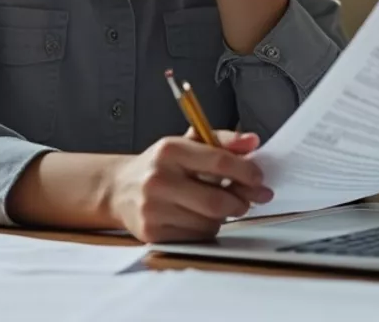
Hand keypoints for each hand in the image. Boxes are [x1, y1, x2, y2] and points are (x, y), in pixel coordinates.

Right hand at [102, 130, 272, 242]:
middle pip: (217, 201)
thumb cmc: (160, 166)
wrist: (119, 189)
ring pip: (209, 222)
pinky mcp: (152, 232)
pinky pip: (196, 237)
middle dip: (240, 202)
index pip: (220, 162)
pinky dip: (206, 229)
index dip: (247, 172)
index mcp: (170, 150)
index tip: (259, 178)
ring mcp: (153, 208)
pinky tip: (196, 217)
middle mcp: (158, 179)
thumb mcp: (187, 144)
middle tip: (247, 200)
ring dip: (222, 217)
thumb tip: (253, 141)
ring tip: (214, 205)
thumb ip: (222, 140)